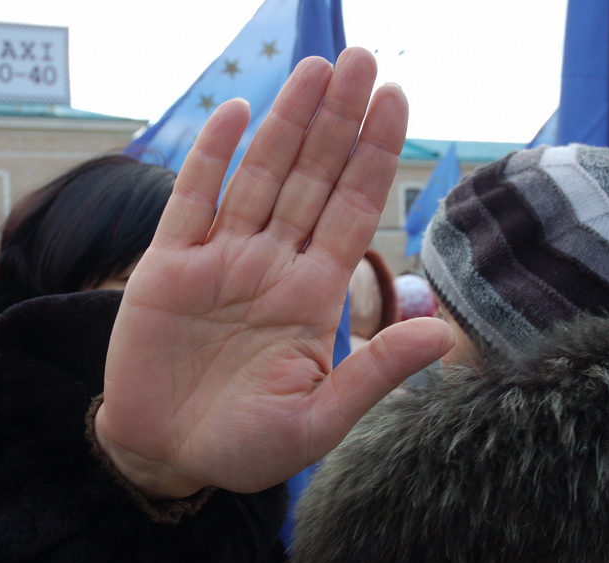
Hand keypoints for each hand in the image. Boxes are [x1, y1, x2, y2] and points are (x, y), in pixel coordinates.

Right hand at [97, 47, 454, 499]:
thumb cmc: (243, 447)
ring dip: (287, 123)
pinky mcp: (167, 267)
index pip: (352, 211)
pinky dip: (211, 157)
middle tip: (361, 59)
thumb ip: (374, 374)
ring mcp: (220, 261)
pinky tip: (237, 113)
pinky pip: (192, 200)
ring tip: (315, 69)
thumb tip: (444, 335)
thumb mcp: (316, 423)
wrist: (164, 457)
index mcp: (312, 296)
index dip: (373, 156)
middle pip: (312, 178)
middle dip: (338, 120)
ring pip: (259, 176)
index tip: (396, 100)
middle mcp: (272, 266)